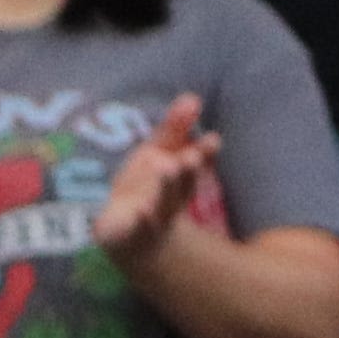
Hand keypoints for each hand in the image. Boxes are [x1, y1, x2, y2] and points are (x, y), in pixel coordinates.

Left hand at [88, 95, 226, 263]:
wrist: (126, 240)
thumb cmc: (143, 190)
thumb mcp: (156, 156)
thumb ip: (175, 130)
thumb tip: (192, 97)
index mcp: (175, 182)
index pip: (191, 166)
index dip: (201, 155)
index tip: (212, 140)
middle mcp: (167, 200)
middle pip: (179, 186)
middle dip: (186, 171)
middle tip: (189, 157)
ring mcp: (149, 219)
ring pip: (162, 203)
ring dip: (167, 188)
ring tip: (168, 167)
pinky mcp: (126, 235)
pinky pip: (134, 229)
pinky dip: (140, 222)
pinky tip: (142, 210)